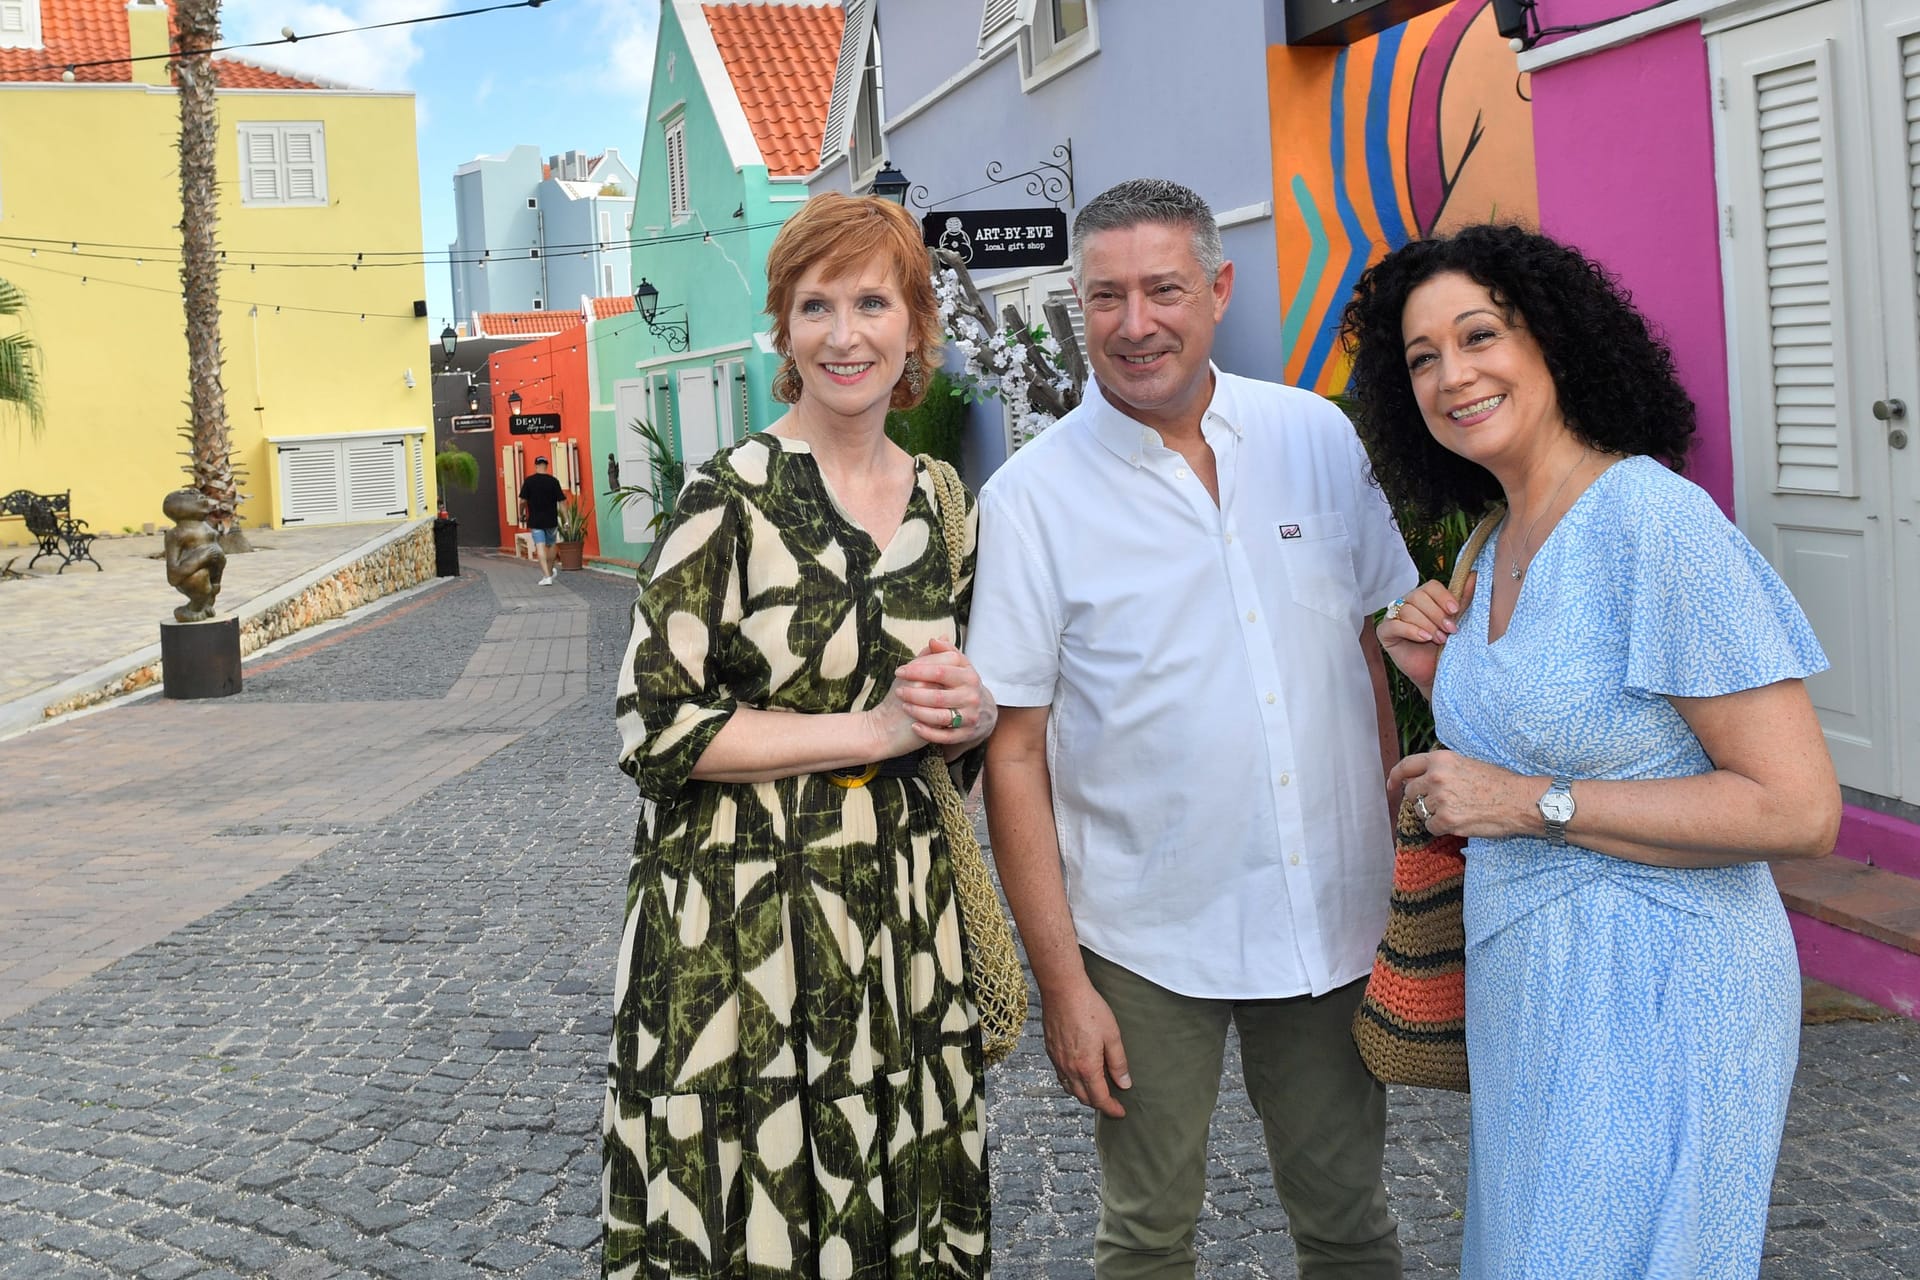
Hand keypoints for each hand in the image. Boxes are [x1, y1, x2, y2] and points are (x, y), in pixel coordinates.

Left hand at [891, 638, 997, 749]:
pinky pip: (944, 737)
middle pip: (937, 696)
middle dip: (913, 694)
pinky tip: (914, 726)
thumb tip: (933, 640)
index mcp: (969, 677)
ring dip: (918, 712)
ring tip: (903, 706)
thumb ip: (946, 652)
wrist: (984, 712)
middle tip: (898, 691)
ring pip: (940, 717)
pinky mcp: (966, 734)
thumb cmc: (962, 684)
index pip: (940, 671)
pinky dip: (928, 732)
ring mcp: (970, 717)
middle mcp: (971, 697)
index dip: (917, 671)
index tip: (899, 671)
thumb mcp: (959, 665)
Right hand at [1042, 978, 1130, 1117]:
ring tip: (1096, 1090)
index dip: (1111, 1108)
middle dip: (1098, 1104)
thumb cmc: (1089, 1008)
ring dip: (1083, 1094)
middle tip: (1111, 1103)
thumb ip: (1118, 1063)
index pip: (1099, 1098)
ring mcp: (1057, 1060)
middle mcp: (1069, 1068)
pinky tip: (1079, 1074)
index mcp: (1087, 1067)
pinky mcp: (1050, 1050)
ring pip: (1069, 1088)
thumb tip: (1124, 1083)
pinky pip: (1060, 1075)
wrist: (1062, 990)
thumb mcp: (1112, 1035)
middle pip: (1083, 1097)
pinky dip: (1071, 1082)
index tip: (1120, 1112)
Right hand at [1376, 575, 1474, 694]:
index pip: (1430, 586)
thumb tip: (1474, 575)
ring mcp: (1394, 617)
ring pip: (1407, 610)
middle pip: (1418, 596)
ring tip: (1439, 639)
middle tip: (1450, 630)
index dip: (1443, 597)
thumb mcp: (1457, 622)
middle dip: (1436, 614)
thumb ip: (1463, 599)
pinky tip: (1424, 638)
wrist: (1437, 673)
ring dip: (1427, 624)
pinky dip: (1411, 630)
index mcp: (1426, 599)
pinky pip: (1394, 624)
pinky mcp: (1385, 632)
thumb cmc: (1447, 648)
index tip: (1455, 611)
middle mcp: (1408, 604)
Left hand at [1389, 749, 1532, 839]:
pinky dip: (1442, 828)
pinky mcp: (1446, 819)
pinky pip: (1431, 827)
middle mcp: (1436, 776)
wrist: (1519, 800)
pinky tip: (1460, 821)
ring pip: (1421, 811)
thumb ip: (1441, 769)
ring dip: (1434, 815)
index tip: (1390, 785)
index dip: (1395, 777)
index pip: (1406, 766)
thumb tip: (1418, 779)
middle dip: (1422, 800)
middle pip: (1411, 793)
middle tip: (1441, 804)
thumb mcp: (1466, 764)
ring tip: (1457, 811)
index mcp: (1441, 759)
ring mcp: (1440, 798)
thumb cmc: (1498, 782)